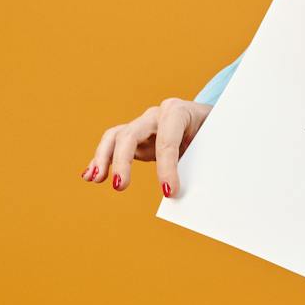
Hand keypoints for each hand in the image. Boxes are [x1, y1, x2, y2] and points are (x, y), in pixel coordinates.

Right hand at [78, 97, 213, 198]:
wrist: (207, 118)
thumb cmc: (213, 128)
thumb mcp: (215, 139)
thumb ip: (203, 158)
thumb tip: (192, 189)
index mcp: (178, 112)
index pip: (167, 141)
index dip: (167, 168)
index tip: (169, 192)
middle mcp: (155, 115)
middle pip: (131, 134)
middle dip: (123, 161)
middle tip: (120, 187)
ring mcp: (142, 125)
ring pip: (115, 137)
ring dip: (102, 158)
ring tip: (95, 179)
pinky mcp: (135, 138)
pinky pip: (113, 146)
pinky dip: (100, 160)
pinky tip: (89, 175)